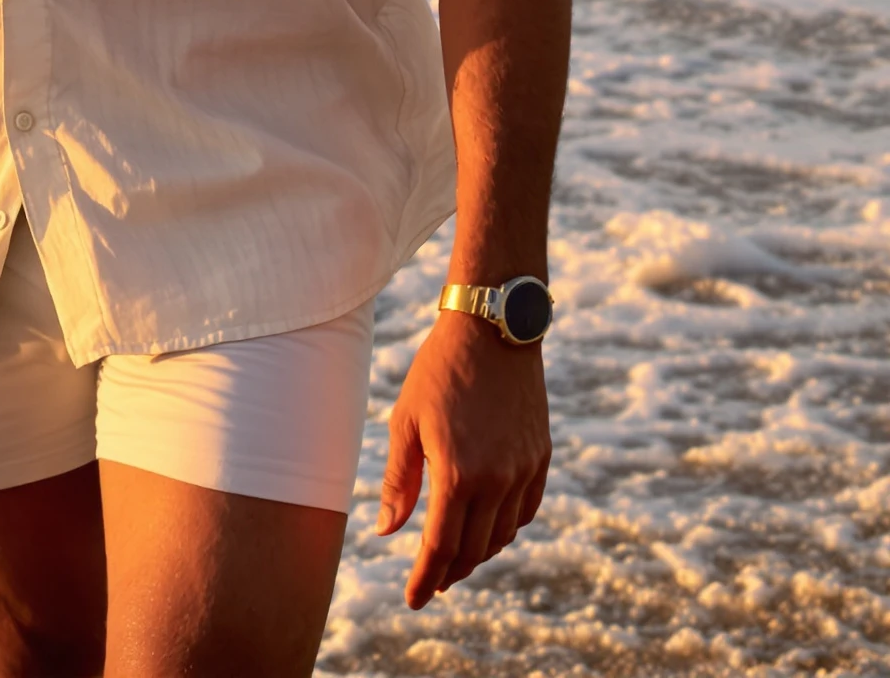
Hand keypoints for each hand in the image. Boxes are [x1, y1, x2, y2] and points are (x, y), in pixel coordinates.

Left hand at [377, 312, 550, 606]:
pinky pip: (526, 511)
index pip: (441, 548)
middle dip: (450, 571)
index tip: (413, 599)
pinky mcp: (541, 457)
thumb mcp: (406, 421)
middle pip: (473, 549)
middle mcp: (497, 481)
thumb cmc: (439, 371)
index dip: (424, 579)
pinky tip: (489, 526)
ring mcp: (524, 470)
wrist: (493, 328)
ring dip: (479, 553)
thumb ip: (400, 481)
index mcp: (459, 474)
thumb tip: (387, 531)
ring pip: (502, 535)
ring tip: (457, 556)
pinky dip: (506, 527)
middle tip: (431, 580)